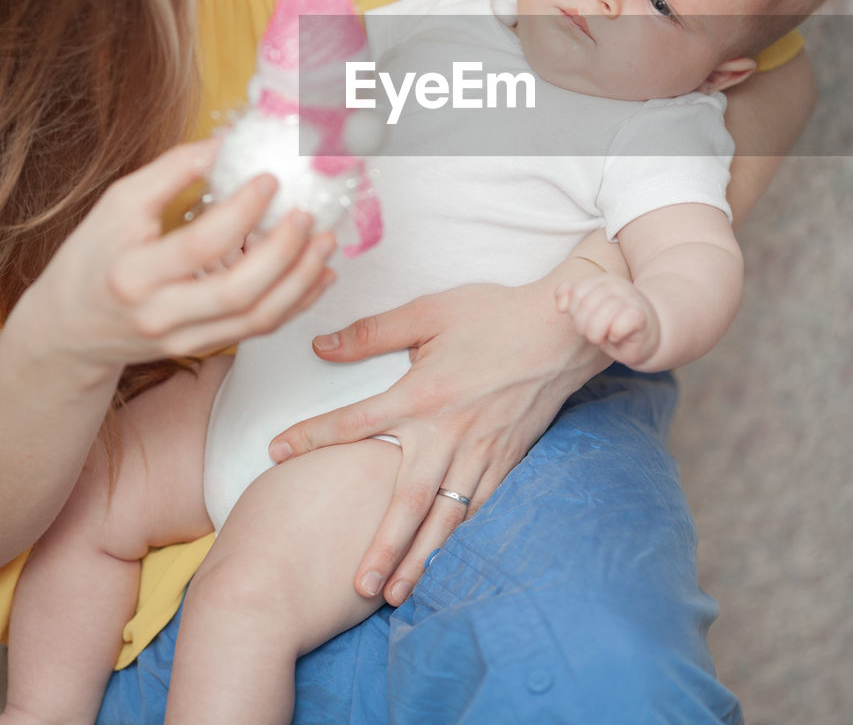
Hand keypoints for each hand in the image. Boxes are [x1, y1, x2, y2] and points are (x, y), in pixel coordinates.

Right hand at [22, 138, 337, 374]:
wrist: (70, 329)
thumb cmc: (94, 257)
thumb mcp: (118, 205)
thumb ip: (171, 171)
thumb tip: (226, 142)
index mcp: (135, 273)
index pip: (201, 244)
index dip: (242, 211)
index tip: (270, 178)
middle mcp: (162, 314)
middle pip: (239, 291)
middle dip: (285, 251)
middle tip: (309, 213)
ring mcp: (185, 338)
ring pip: (258, 318)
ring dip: (302, 279)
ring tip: (326, 240)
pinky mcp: (203, 348)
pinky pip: (260, 329)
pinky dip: (296, 302)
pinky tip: (319, 272)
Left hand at [268, 267, 610, 606]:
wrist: (562, 329)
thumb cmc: (494, 314)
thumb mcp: (429, 311)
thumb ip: (374, 332)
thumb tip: (322, 345)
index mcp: (422, 393)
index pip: (357, 422)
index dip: (313, 437)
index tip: (275, 454)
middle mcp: (449, 431)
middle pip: (407, 500)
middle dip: (381, 546)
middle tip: (356, 585)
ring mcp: (481, 451)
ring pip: (445, 516)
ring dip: (420, 557)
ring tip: (395, 594)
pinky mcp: (507, 459)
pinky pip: (479, 507)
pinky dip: (460, 539)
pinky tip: (444, 561)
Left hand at [555, 274, 660, 366]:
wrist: (648, 337)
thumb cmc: (613, 324)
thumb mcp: (589, 310)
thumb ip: (571, 298)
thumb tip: (560, 306)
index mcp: (603, 280)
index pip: (576, 293)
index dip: (577, 313)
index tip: (588, 321)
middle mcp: (617, 285)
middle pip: (584, 307)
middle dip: (585, 327)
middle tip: (596, 333)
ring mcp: (630, 298)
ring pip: (599, 319)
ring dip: (598, 335)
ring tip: (606, 336)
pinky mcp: (640, 317)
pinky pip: (618, 326)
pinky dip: (614, 336)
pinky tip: (618, 336)